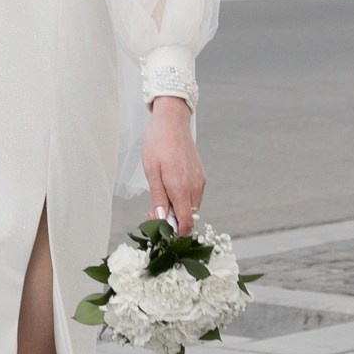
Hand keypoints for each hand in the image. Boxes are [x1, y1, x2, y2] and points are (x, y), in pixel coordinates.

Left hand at [143, 97, 204, 234]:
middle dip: (172, 219)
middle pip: (188, 217)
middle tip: (153, 209)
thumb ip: (158, 198)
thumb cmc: (157, 144)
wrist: (172, 122)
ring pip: (191, 207)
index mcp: (181, 188)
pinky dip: (183, 198)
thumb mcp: (151, 172)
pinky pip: (194, 196)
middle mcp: (194, 187)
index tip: (161, 228)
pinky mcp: (201, 176)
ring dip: (178, 208)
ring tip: (161, 195)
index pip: (185, 223)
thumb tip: (161, 219)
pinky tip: (170, 186)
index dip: (175, 231)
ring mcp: (200, 182)